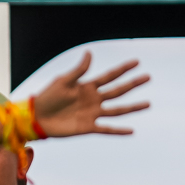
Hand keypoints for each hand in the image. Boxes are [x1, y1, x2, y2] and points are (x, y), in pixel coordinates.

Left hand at [29, 53, 149, 137]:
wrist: (36, 117)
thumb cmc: (47, 97)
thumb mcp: (63, 81)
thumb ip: (79, 70)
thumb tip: (89, 53)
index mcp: (87, 86)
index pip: (109, 76)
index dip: (122, 69)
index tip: (137, 62)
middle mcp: (93, 99)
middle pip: (117, 91)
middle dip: (132, 84)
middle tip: (148, 77)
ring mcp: (92, 114)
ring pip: (117, 110)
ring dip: (132, 107)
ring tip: (148, 104)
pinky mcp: (88, 127)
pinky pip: (106, 129)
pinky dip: (118, 131)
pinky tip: (131, 131)